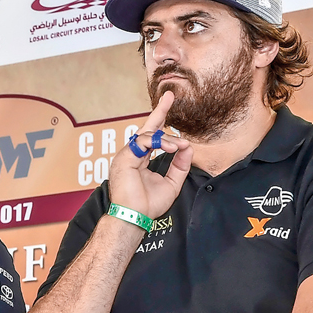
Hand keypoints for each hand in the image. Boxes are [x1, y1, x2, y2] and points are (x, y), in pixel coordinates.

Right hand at [108, 91, 193, 219]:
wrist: (135, 217)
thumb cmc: (148, 204)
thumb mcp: (172, 183)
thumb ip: (180, 165)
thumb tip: (188, 147)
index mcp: (141, 159)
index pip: (152, 136)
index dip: (161, 121)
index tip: (170, 105)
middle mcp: (132, 154)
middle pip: (147, 128)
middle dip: (160, 111)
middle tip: (170, 96)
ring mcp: (126, 155)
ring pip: (149, 134)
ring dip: (168, 138)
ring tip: (179, 146)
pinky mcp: (124, 157)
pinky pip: (143, 141)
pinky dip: (160, 141)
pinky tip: (172, 148)